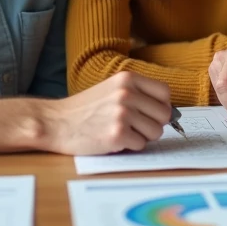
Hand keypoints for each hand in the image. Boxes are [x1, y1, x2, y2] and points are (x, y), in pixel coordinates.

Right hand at [39, 72, 170, 154]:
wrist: (55, 122)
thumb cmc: (85, 109)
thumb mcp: (112, 89)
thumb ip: (138, 94)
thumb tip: (171, 113)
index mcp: (128, 79)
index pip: (165, 93)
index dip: (161, 106)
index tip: (150, 113)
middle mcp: (127, 93)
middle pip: (164, 114)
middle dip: (153, 124)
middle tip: (134, 127)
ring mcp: (122, 114)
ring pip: (155, 132)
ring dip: (142, 137)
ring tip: (122, 132)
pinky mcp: (117, 135)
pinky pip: (141, 145)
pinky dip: (130, 147)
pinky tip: (113, 140)